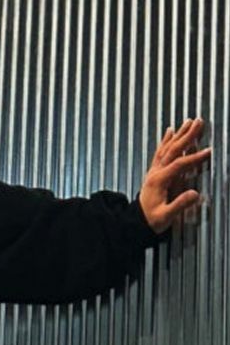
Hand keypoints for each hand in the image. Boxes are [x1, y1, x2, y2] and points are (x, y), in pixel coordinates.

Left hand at [138, 117, 212, 231]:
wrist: (135, 222)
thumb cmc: (150, 220)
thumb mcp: (165, 217)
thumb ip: (179, 205)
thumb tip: (195, 195)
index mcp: (159, 181)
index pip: (179, 164)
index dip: (194, 157)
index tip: (208, 151)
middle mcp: (155, 172)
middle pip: (173, 149)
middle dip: (187, 135)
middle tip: (198, 122)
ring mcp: (154, 171)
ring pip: (167, 148)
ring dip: (179, 134)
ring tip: (188, 121)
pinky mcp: (153, 171)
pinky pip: (160, 151)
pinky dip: (166, 140)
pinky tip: (170, 131)